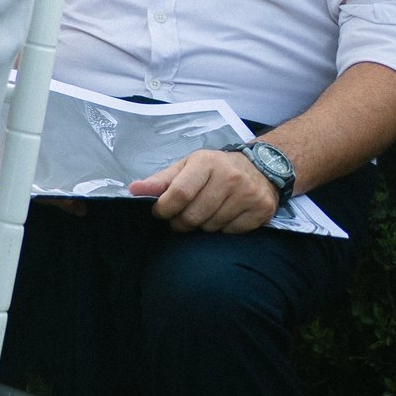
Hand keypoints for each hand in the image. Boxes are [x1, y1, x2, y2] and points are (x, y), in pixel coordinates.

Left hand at [130, 148, 280, 234]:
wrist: (260, 167)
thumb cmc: (215, 168)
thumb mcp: (186, 167)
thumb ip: (160, 180)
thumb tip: (133, 190)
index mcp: (206, 162)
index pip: (180, 193)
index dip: (165, 208)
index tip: (159, 212)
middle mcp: (230, 177)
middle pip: (194, 215)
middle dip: (180, 222)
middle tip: (179, 219)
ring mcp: (248, 194)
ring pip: (212, 226)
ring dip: (202, 225)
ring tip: (204, 213)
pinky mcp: (262, 210)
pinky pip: (231, 232)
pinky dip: (222, 229)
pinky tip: (223, 216)